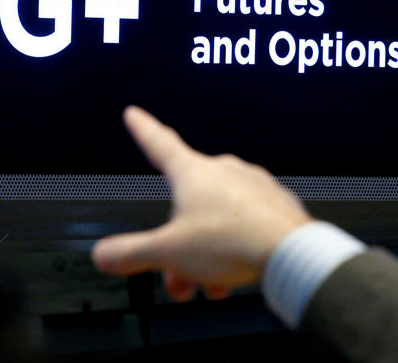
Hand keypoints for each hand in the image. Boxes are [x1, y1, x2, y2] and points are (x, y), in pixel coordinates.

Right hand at [91, 105, 313, 300]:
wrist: (293, 254)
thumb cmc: (233, 243)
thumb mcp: (168, 252)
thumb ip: (131, 253)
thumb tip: (103, 254)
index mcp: (192, 173)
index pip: (158, 143)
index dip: (143, 129)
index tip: (134, 114)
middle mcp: (223, 171)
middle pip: (185, 204)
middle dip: (177, 241)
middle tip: (176, 274)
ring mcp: (252, 185)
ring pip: (216, 218)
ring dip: (206, 252)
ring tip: (210, 283)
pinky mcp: (276, 204)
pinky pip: (246, 223)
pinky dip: (235, 246)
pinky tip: (237, 270)